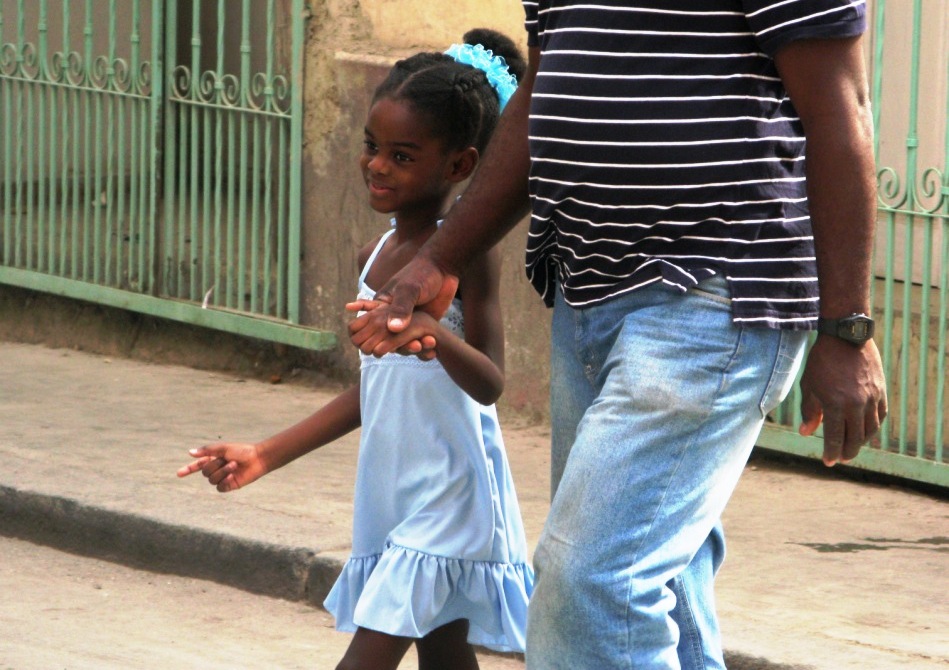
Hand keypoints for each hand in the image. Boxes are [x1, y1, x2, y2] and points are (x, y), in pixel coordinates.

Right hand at [176, 442, 266, 491]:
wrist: (257, 459)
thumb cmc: (242, 451)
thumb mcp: (224, 448)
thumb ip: (207, 450)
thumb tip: (190, 452)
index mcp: (213, 458)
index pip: (197, 465)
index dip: (188, 469)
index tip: (178, 474)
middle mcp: (216, 469)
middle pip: (204, 472)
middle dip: (215, 466)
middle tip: (228, 459)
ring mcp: (222, 478)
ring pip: (211, 480)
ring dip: (222, 472)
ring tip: (234, 465)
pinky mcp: (229, 485)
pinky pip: (219, 487)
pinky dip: (225, 481)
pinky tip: (233, 476)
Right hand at [347, 255, 457, 356]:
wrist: (443, 271)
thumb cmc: (422, 274)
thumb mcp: (410, 288)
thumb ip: (402, 307)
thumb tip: (393, 329)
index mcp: (380, 306)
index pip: (361, 325)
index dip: (362, 338)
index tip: (372, 345)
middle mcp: (390, 317)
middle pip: (381, 340)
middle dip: (388, 347)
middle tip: (399, 347)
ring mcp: (406, 324)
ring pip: (401, 344)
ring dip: (409, 348)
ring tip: (419, 346)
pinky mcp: (421, 328)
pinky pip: (418, 342)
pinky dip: (423, 347)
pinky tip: (431, 348)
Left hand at [798, 336, 886, 465]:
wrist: (846, 337)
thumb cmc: (821, 361)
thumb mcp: (809, 385)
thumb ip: (809, 411)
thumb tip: (806, 433)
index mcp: (835, 404)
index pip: (835, 437)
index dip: (831, 452)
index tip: (828, 462)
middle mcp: (856, 404)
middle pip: (855, 438)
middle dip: (847, 451)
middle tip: (841, 458)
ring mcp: (872, 398)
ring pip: (870, 429)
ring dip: (861, 441)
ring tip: (852, 446)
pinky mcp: (881, 391)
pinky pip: (880, 416)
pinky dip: (873, 426)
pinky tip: (865, 430)